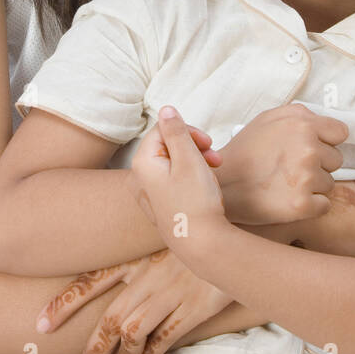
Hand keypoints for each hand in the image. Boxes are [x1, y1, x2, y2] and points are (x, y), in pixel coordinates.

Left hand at [35, 248, 234, 353]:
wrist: (230, 231)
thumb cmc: (191, 232)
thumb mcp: (156, 235)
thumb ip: (134, 254)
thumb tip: (111, 274)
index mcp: (134, 259)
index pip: (90, 281)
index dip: (64, 304)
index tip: (41, 326)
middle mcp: (148, 276)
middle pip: (111, 318)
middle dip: (93, 348)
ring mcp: (171, 292)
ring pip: (135, 330)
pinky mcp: (195, 306)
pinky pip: (167, 335)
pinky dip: (153, 352)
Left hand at [129, 106, 227, 250]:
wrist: (201, 245)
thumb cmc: (196, 202)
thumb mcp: (189, 159)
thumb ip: (177, 131)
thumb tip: (165, 108)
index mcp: (142, 163)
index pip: (163, 130)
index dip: (189, 132)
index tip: (209, 143)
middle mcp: (139, 178)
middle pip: (166, 146)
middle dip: (193, 147)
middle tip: (215, 158)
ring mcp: (148, 194)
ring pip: (172, 163)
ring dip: (195, 161)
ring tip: (213, 172)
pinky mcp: (159, 206)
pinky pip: (172, 181)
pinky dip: (189, 178)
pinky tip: (203, 187)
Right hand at [215, 103, 348, 224]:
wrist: (222, 185)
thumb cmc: (244, 152)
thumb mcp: (267, 119)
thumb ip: (299, 115)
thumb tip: (323, 121)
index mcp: (302, 124)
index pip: (340, 132)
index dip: (326, 141)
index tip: (311, 149)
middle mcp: (307, 149)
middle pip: (336, 159)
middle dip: (318, 164)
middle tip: (291, 168)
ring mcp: (306, 178)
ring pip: (329, 183)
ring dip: (312, 185)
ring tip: (286, 183)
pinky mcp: (302, 205)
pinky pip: (324, 205)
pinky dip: (311, 206)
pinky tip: (289, 199)